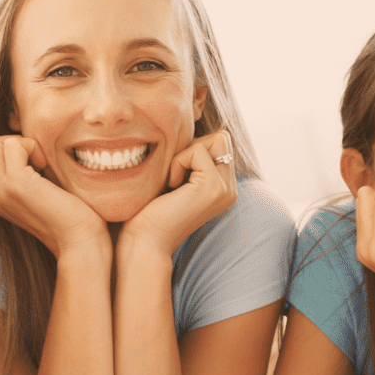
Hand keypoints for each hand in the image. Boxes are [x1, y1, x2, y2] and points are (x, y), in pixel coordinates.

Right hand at [0, 135, 106, 256]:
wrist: (79, 242)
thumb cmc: (72, 216)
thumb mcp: (41, 193)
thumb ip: (28, 174)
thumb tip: (28, 146)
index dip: (8, 149)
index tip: (34, 163)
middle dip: (11, 142)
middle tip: (36, 159)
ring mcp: (1, 190)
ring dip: (20, 143)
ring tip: (40, 163)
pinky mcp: (15, 185)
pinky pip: (12, 145)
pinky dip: (31, 146)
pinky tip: (45, 165)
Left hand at [124, 130, 237, 252]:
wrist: (145, 241)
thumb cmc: (150, 211)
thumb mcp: (175, 180)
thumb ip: (190, 161)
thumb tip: (191, 134)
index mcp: (223, 187)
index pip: (219, 143)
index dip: (192, 149)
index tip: (175, 175)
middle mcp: (230, 189)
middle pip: (221, 138)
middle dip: (192, 148)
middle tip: (174, 175)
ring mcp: (225, 189)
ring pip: (215, 139)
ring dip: (186, 154)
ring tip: (173, 182)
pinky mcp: (213, 188)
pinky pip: (197, 151)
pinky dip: (178, 162)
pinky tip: (171, 186)